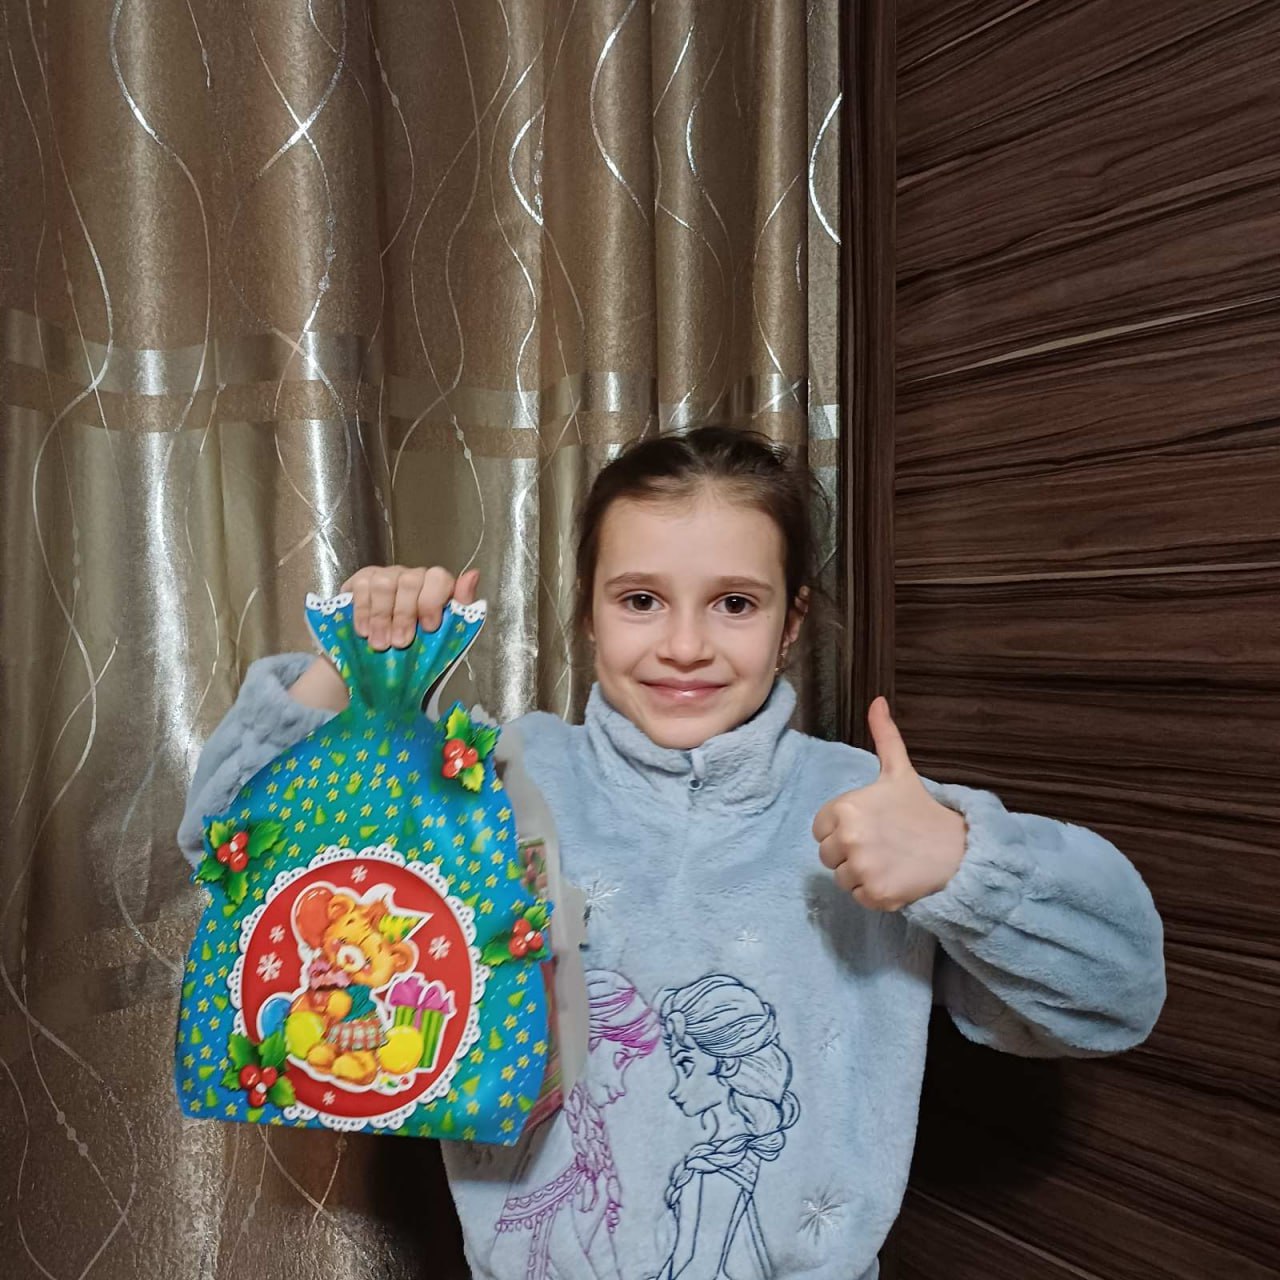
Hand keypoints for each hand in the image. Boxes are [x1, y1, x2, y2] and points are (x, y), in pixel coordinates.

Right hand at [341, 564, 480, 650]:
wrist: (379, 660)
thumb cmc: (417, 649)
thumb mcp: (444, 638)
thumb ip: (461, 611)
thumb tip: (473, 575)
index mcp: (437, 588)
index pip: (439, 578)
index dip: (433, 601)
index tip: (429, 628)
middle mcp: (413, 577)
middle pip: (410, 582)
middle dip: (405, 615)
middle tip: (400, 643)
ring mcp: (387, 576)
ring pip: (384, 584)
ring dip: (382, 617)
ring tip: (381, 643)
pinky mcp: (363, 580)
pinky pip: (362, 587)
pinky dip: (363, 612)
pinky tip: (364, 631)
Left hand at [812, 697, 966, 911]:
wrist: (958, 849)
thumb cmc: (921, 810)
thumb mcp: (898, 771)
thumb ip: (884, 736)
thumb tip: (877, 700)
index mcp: (845, 808)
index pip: (820, 829)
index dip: (842, 829)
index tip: (869, 826)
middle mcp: (849, 839)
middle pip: (827, 855)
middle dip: (849, 852)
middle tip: (881, 844)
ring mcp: (862, 869)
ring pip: (841, 878)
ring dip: (860, 873)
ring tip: (889, 859)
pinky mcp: (875, 894)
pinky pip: (857, 897)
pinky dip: (873, 892)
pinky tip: (894, 876)